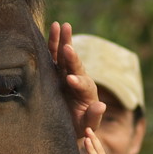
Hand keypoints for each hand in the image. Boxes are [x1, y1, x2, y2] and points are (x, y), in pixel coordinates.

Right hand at [48, 21, 104, 136]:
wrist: (69, 126)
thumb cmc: (79, 127)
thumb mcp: (88, 126)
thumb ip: (94, 117)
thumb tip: (101, 105)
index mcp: (87, 92)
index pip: (84, 85)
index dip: (78, 82)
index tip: (70, 80)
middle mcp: (77, 79)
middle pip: (75, 65)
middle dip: (71, 56)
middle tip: (68, 47)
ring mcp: (65, 74)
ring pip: (64, 57)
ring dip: (62, 41)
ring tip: (60, 25)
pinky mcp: (54, 73)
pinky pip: (53, 57)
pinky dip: (51, 44)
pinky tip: (52, 27)